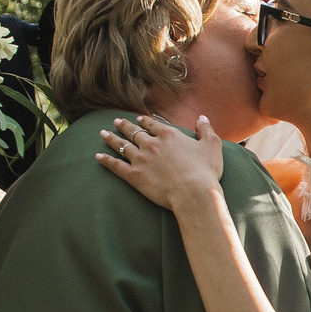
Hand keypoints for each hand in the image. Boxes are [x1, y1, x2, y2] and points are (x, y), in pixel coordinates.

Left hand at [98, 114, 230, 215]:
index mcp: (169, 135)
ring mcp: (141, 159)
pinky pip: (115, 166)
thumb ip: (206, 130)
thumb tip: (202, 118)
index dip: (144, 121)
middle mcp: (151, 144)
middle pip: (134, 132)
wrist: (193, 193)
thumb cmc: (205, 171)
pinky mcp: (134, 175)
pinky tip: (98, 157)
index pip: (152, 125)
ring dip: (111, 138)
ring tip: (103, 133)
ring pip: (121, 145)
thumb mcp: (212, 146)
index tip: (138, 119)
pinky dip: (106, 160)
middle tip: (116, 122)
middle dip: (124, 126)